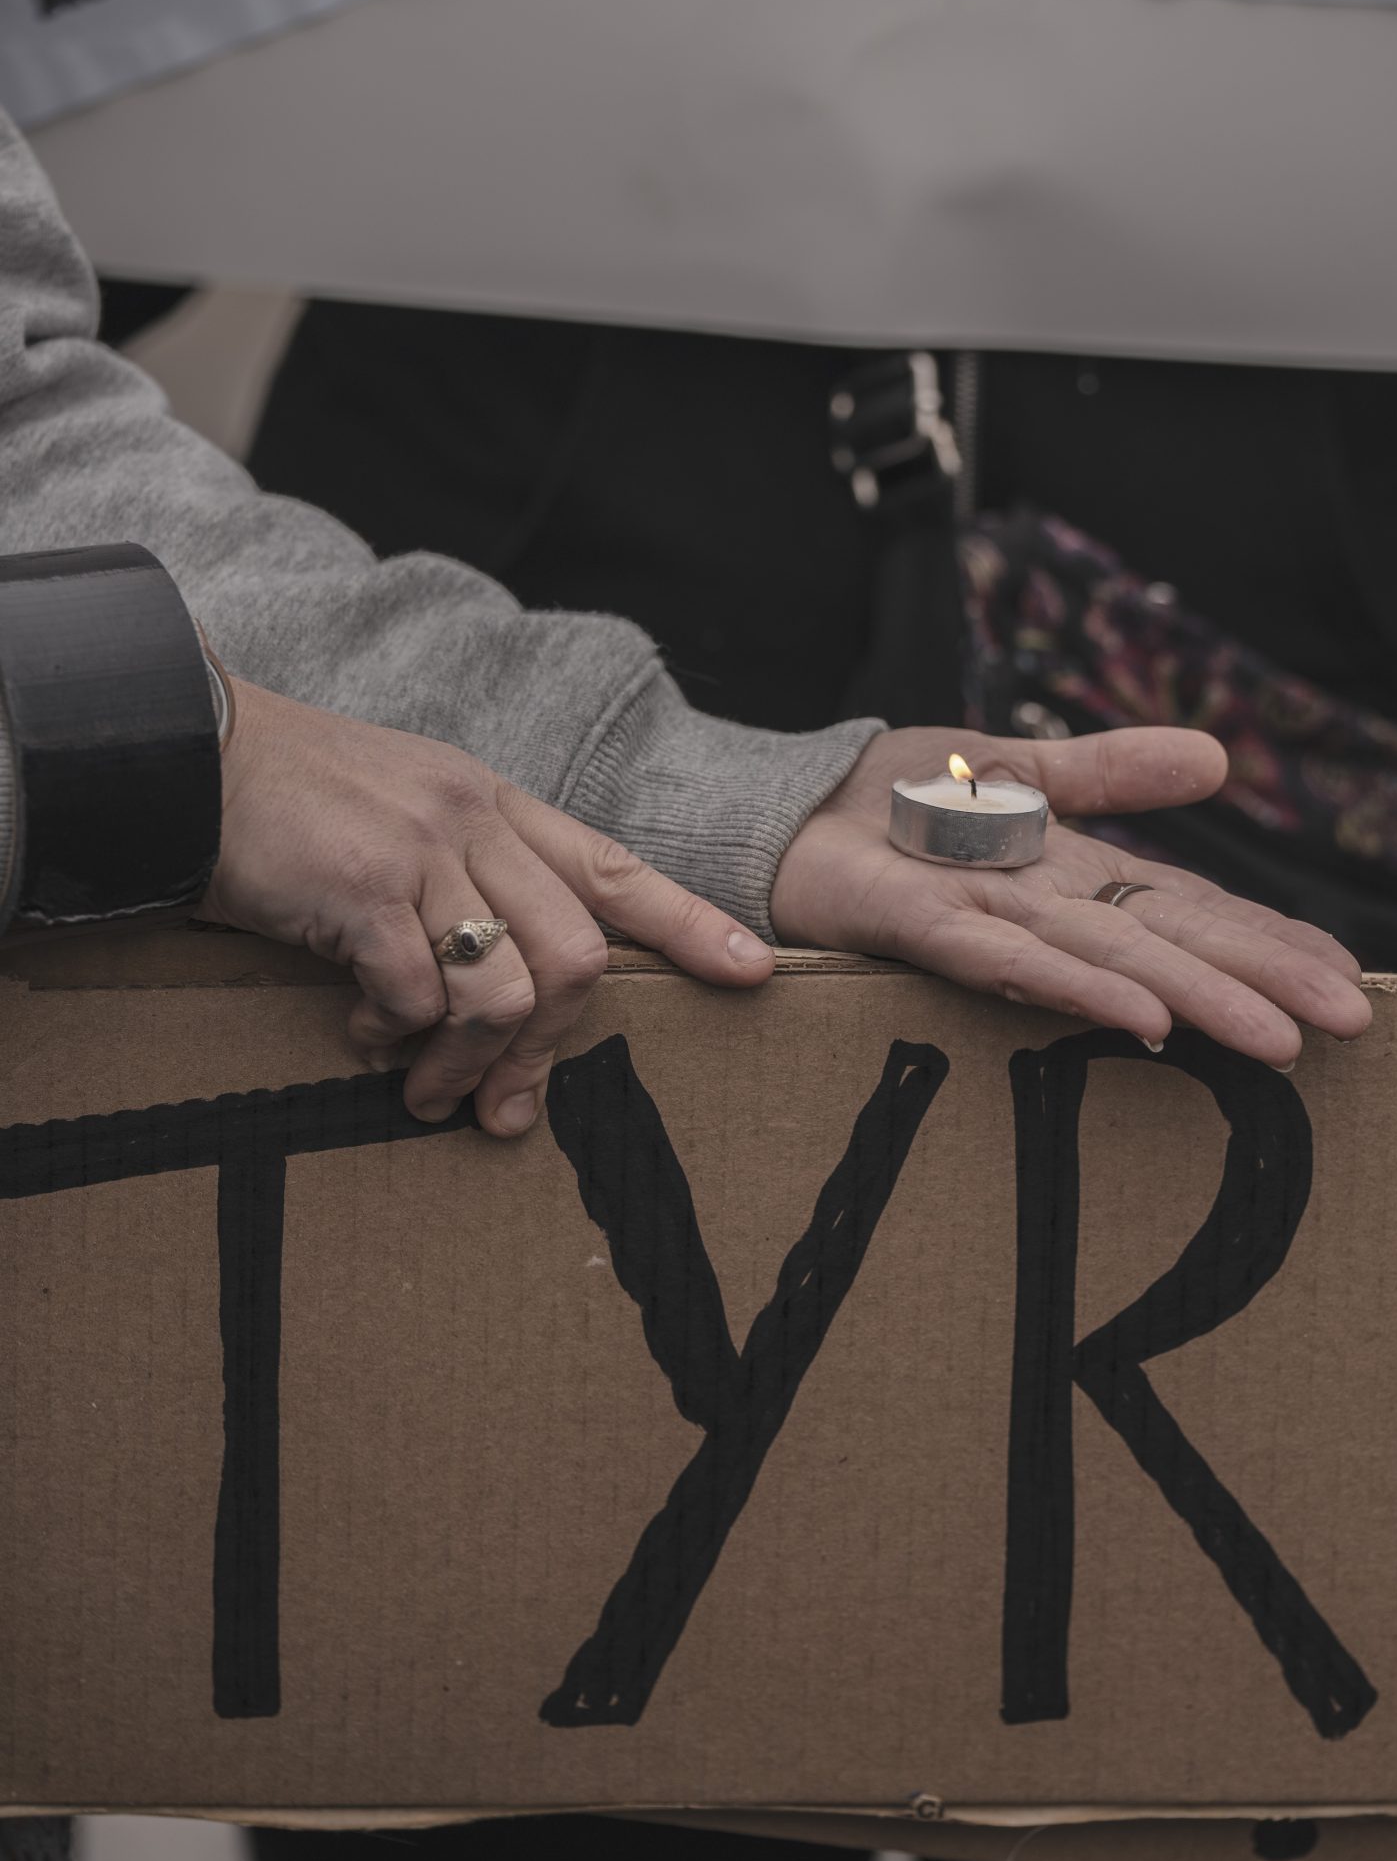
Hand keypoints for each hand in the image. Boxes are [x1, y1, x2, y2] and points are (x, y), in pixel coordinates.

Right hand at [200, 681, 773, 1133]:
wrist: (180, 753)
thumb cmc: (290, 804)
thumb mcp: (401, 815)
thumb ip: (464, 883)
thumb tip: (502, 1009)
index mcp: (494, 802)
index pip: (613, 865)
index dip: (687, 923)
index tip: (752, 970)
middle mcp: (474, 818)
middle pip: (577, 954)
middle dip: (548, 1050)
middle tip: (500, 1106)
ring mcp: (423, 848)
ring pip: (505, 989)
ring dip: (466, 1062)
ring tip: (422, 1086)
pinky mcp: (363, 885)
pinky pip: (419, 995)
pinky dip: (396, 1035)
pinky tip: (361, 1030)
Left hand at [771, 726, 1368, 1069]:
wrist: (775, 809)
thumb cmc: (891, 802)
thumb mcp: (1018, 765)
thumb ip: (1112, 769)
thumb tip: (1218, 759)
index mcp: (1076, 871)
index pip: (1194, 908)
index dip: (1270, 939)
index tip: (1348, 978)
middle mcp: (1046, 906)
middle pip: (1173, 942)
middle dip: (1265, 981)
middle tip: (1355, 1026)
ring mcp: (990, 921)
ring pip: (1114, 963)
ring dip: (1198, 1002)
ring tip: (1279, 1042)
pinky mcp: (919, 927)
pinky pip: (1010, 961)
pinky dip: (1079, 986)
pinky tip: (1141, 1017)